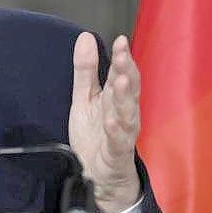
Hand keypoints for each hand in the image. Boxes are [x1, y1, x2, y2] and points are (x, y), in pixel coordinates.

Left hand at [68, 32, 141, 212]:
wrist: (96, 174)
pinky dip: (115, 131)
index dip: (122, 58)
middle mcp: (122, 113)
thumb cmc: (94, 134)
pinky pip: (118, 141)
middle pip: (128, 90)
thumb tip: (86, 37)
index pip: (121, 74)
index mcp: (114, 99)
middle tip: (123, 56)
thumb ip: (85, 70)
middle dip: (127, 72)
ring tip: (122, 81)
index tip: (120, 40)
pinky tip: (110, 121)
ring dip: (125, 97)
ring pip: (127, 113)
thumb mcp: (84, 97)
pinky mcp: (116, 153)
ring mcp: (121, 133)